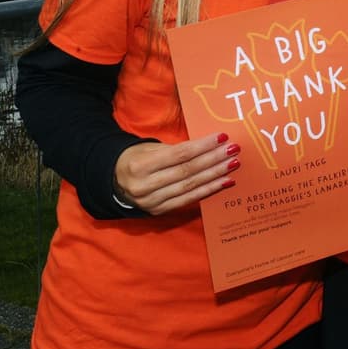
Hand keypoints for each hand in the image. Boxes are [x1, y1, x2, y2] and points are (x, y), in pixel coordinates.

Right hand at [114, 133, 239, 215]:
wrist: (114, 182)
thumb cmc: (136, 159)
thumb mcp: (150, 149)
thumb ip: (176, 150)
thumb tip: (209, 146)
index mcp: (140, 166)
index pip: (179, 155)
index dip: (202, 146)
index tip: (222, 137)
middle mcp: (144, 186)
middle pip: (187, 171)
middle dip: (213, 160)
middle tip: (233, 150)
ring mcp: (152, 202)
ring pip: (190, 186)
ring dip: (215, 175)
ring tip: (233, 164)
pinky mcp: (159, 211)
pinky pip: (188, 200)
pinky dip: (208, 190)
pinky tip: (224, 182)